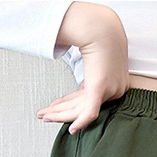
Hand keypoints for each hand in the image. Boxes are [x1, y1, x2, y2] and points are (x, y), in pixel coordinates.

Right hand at [38, 4, 128, 133]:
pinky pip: (90, 112)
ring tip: (44, 115)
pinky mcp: (101, 89)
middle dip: (59, 111)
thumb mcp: (96, 56)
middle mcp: (113, 91)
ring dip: (59, 113)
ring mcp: (108, 91)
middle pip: (81, 106)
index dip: (66, 104)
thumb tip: (80, 80)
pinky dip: (80, 122)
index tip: (53, 106)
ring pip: (80, 109)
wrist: (102, 26)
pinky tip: (72, 130)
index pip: (85, 99)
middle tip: (44, 115)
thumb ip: (90, 72)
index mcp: (112, 84)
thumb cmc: (99, 35)